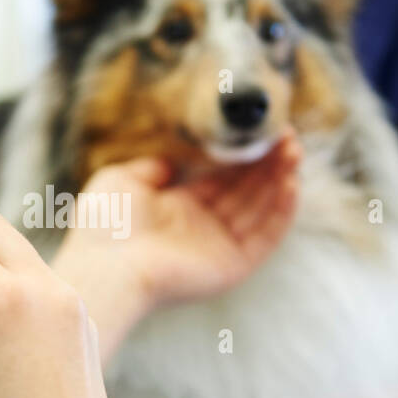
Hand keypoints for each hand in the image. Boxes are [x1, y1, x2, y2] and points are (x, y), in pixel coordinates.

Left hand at [51, 131, 300, 359]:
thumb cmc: (104, 225)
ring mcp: (219, 248)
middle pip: (247, 191)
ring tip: (293, 151)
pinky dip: (281, 212)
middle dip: (269, 163)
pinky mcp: (232, 266)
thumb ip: (152, 168)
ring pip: (260, 210)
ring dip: (281, 180)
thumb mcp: (122, 180)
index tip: (262, 131)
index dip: (244, 157)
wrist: (104, 265)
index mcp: (178, 208)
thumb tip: (173, 163)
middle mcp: (202, 228)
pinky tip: (290, 183)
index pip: (223, 179)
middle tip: (287, 135)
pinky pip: (265, 237)